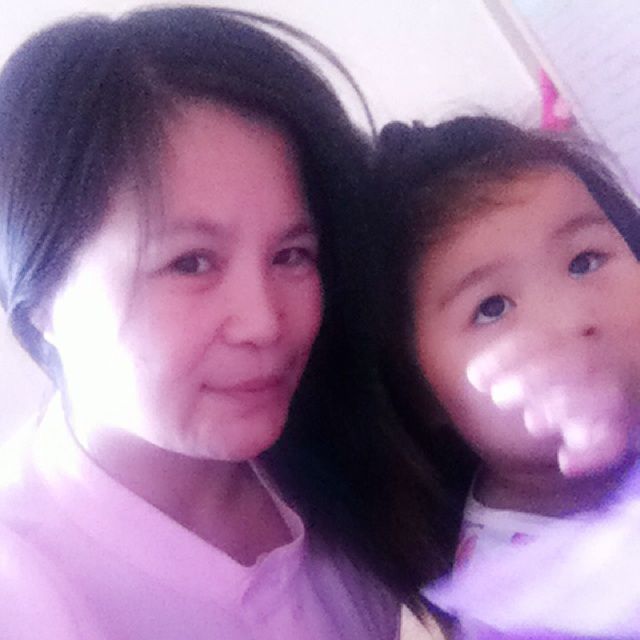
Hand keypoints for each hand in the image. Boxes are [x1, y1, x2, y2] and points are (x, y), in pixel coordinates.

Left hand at [466, 336, 638, 475]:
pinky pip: (617, 439)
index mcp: (576, 340)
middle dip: (533, 378)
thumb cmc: (568, 379)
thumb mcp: (545, 362)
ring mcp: (619, 392)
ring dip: (565, 406)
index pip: (541, 339)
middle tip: (498, 396)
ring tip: (533, 421)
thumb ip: (515, 365)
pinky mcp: (627, 425)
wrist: (629, 394)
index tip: (473, 376)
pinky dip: (594, 454)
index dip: (505, 355)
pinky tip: (566, 464)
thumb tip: (473, 376)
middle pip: (576, 361)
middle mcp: (602, 360)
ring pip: (604, 395)